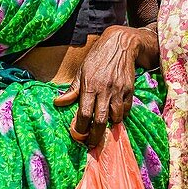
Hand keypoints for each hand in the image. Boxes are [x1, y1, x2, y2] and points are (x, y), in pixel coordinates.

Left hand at [54, 26, 143, 148]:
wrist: (121, 44)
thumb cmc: (97, 57)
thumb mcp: (82, 71)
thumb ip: (72, 89)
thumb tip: (57, 102)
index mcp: (89, 85)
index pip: (84, 114)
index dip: (80, 128)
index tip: (78, 135)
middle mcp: (104, 90)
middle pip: (100, 121)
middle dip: (95, 136)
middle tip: (91, 144)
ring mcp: (119, 90)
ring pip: (115, 117)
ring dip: (109, 125)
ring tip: (104, 128)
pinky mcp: (130, 90)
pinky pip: (126, 110)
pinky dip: (120, 116)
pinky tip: (115, 115)